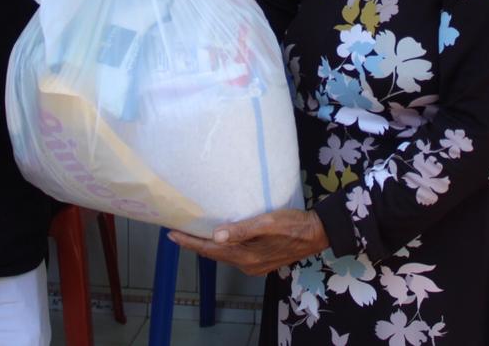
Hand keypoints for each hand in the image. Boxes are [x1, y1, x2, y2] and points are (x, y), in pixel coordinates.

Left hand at [167, 209, 329, 276]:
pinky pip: (235, 255)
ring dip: (208, 246)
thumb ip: (242, 229)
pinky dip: (222, 247)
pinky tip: (220, 238)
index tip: (171, 234)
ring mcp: (255, 265)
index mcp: (246, 256)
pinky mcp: (261, 261)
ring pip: (224, 256)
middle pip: (214, 255)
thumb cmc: (293, 224)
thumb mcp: (267, 222)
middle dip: (195, 244)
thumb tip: (215, 236)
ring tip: (194, 233)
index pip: (209, 250)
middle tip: (177, 231)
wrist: (317, 233)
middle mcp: (247, 265)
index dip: (189, 242)